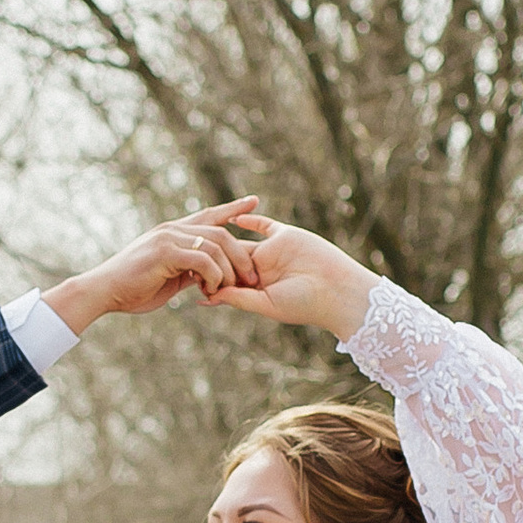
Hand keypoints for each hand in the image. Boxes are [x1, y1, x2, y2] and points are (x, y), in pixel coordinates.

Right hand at [42, 200, 264, 334]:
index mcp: (173, 232)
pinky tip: (210, 290)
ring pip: (215, 246)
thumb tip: (210, 274)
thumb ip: (190, 270)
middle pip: (220, 233)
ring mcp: (168, 238)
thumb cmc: (134, 288)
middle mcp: (172, 229)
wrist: (105, 291)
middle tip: (252, 277)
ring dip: (227, 271)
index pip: (209, 215)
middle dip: (241, 255)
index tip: (254, 202)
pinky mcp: (164, 252)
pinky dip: (212, 276)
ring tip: (227, 290)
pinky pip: (202, 260)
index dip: (232, 208)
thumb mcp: (169, 278)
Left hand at [203, 212, 373, 338]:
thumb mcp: (266, 304)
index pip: (225, 280)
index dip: (206, 276)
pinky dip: (248, 220)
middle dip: (209, 256)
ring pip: (240, 241)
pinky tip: (231, 218)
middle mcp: (260, 270)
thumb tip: (204, 297)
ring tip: (200, 234)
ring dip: (222, 238)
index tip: (185, 274)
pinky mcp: (284, 235)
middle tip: (186, 251)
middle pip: (227, 259)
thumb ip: (237, 298)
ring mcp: (271, 251)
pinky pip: (263, 224)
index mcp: (255, 289)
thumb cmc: (304, 304)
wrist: (337, 289)